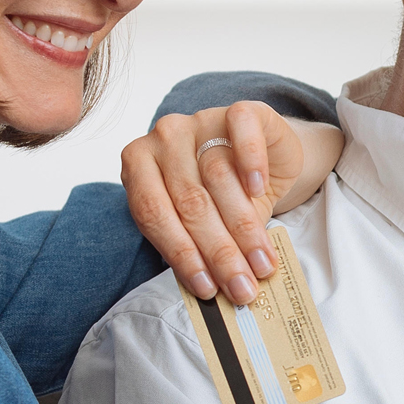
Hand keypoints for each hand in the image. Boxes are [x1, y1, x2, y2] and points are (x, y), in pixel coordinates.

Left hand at [121, 103, 341, 303]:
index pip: (153, 214)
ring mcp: (200, 119)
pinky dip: (250, 162)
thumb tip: (208, 293)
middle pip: (188, 201)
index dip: (181, 256)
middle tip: (241, 287)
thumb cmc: (224, 196)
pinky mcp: (239, 110)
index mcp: (139, 165)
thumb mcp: (202, 224)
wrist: (265, 160)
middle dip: (218, 252)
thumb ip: (196, 249)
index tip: (207, 289)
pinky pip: (241, 132)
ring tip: (262, 262)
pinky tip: (259, 189)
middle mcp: (163, 137)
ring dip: (243, 227)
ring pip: (217, 175)